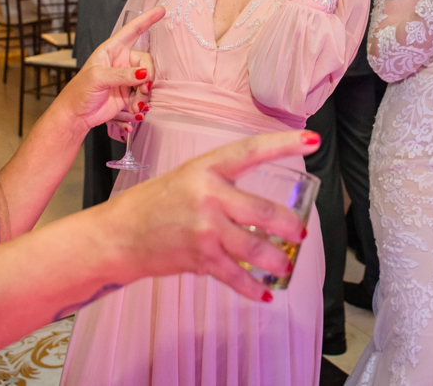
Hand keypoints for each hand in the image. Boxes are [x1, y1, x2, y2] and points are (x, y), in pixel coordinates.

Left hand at [55, 6, 163, 133]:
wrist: (77, 115)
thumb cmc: (80, 91)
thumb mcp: (98, 78)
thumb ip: (122, 74)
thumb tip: (143, 73)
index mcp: (111, 50)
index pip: (132, 31)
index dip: (146, 20)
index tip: (161, 10)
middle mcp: (121, 61)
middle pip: (146, 61)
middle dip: (148, 76)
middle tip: (144, 89)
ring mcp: (126, 78)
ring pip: (147, 80)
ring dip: (144, 94)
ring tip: (135, 106)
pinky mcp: (130, 93)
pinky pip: (144, 94)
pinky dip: (142, 103)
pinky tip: (134, 110)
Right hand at [104, 131, 319, 301]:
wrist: (120, 235)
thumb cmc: (154, 203)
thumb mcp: (188, 178)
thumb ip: (222, 185)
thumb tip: (258, 204)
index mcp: (206, 168)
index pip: (251, 151)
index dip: (284, 144)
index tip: (312, 140)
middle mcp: (208, 196)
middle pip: (263, 211)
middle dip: (288, 225)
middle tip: (299, 231)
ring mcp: (205, 230)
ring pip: (255, 247)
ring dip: (277, 259)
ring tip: (286, 263)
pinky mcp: (201, 258)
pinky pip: (237, 276)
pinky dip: (253, 287)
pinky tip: (266, 292)